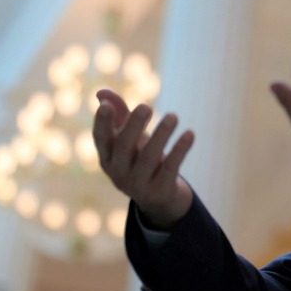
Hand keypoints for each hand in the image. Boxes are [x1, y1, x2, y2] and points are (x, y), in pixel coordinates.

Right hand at [92, 89, 195, 228]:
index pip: (100, 138)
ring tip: (173, 116)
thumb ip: (117, 113)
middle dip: (134, 126)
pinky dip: (180, 150)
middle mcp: (118, 171)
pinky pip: (170, 168)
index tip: (106, 105)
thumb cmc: (138, 157)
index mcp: (107, 156)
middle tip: (146, 106)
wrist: (157, 197)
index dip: (102, 122)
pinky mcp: (159, 191)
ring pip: (149, 157)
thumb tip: (101, 93)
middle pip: (124, 147)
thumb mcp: (128, 137)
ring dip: (161, 135)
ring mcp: (138, 184)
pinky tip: (190, 134)